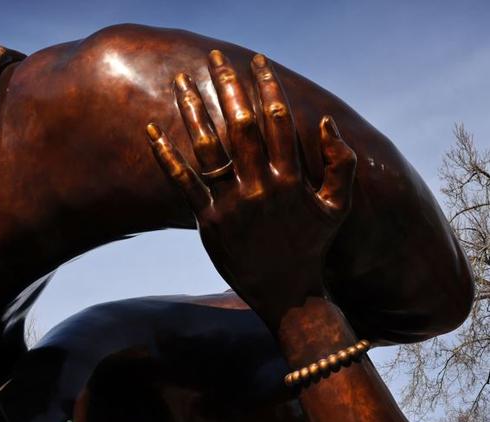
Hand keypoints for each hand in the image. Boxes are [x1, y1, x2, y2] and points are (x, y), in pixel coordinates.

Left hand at [147, 50, 355, 321]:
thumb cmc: (312, 247)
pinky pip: (182, 183)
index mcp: (290, 178)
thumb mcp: (338, 206)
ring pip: (208, 147)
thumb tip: (326, 120)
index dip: (266, 85)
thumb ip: (341, 163)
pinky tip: (151, 131)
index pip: (277, 119)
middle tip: (215, 58)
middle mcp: (260, 186)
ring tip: (180, 80)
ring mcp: (231, 204)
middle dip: (227, 86)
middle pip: (241, 125)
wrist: (287, 293)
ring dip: (192, 110)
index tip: (255, 60)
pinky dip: (165, 156)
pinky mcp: (207, 221)